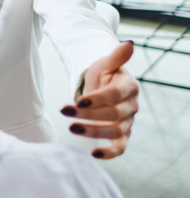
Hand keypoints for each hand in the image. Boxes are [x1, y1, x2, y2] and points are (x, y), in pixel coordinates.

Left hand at [60, 41, 138, 159]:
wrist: (105, 85)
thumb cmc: (104, 73)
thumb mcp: (105, 63)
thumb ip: (115, 57)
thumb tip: (128, 43)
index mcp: (129, 87)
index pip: (115, 95)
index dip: (98, 99)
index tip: (78, 100)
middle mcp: (131, 106)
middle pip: (113, 115)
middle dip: (88, 115)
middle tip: (65, 111)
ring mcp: (127, 122)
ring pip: (115, 132)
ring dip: (93, 132)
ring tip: (71, 128)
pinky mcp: (122, 135)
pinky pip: (120, 148)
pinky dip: (110, 153)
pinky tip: (93, 154)